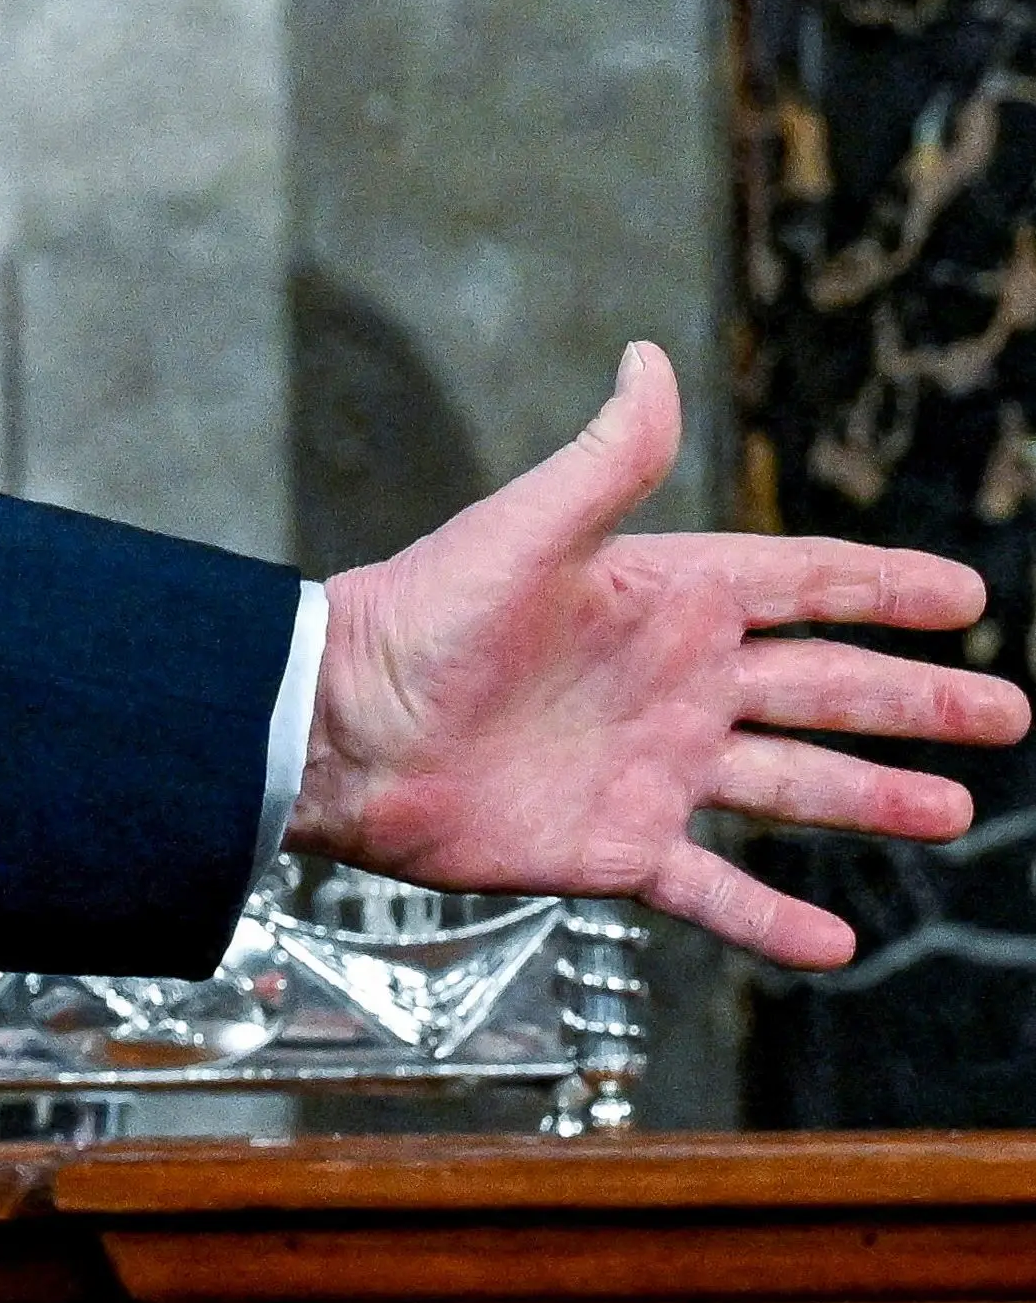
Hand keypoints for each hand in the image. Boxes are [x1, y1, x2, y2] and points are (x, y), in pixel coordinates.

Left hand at [297, 345, 1021, 966]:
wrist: (334, 730)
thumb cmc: (415, 620)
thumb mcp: (521, 531)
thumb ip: (603, 460)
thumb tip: (647, 358)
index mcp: (662, 601)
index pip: (803, 586)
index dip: (884, 589)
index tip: (968, 596)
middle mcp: (674, 685)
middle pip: (826, 689)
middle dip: (918, 701)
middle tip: (1010, 712)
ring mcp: (652, 770)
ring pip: (792, 787)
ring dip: (873, 800)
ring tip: (953, 812)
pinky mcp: (615, 848)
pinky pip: (713, 890)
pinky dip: (772, 920)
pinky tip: (836, 943)